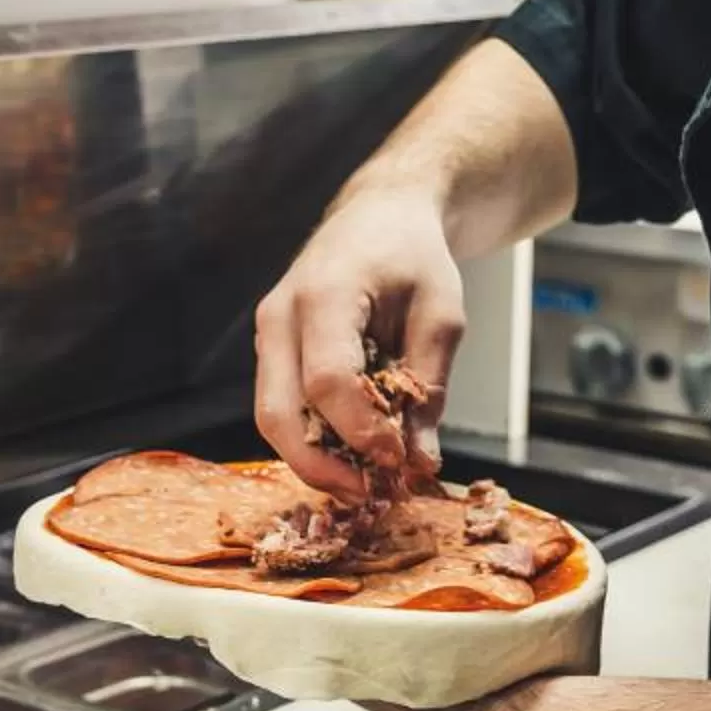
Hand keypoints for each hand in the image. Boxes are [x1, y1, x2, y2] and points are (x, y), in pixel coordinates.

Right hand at [253, 187, 463, 497]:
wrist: (379, 216)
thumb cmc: (413, 256)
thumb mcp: (441, 315)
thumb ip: (428, 388)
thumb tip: (418, 462)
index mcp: (325, 294)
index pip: (329, 381)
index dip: (362, 432)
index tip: (400, 460)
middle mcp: (281, 314)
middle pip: (279, 413)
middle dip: (322, 466)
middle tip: (369, 494)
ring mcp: (268, 332)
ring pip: (272, 418)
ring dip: (314, 460)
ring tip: (364, 482)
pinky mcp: (272, 349)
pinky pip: (281, 406)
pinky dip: (313, 440)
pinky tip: (353, 455)